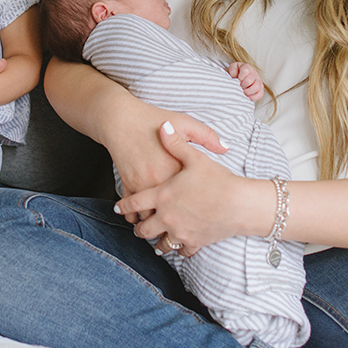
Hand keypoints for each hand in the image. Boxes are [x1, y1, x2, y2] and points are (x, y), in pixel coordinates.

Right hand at [109, 112, 226, 226]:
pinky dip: (134, 217)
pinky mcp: (127, 185)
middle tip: (186, 226)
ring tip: (163, 227)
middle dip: (178, 222)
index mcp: (176, 167)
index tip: (205, 211)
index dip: (200, 205)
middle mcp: (158, 180)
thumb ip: (207, 137)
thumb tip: (226, 148)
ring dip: (155, 222)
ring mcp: (141, 185)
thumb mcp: (185, 123)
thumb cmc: (153, 120)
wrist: (121, 120)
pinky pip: (131, 209)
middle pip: (171, 211)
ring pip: (149, 215)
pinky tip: (142, 217)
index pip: (193, 195)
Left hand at [115, 121, 254, 255]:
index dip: (124, 206)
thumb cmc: (218, 179)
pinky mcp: (195, 242)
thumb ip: (176, 142)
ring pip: (160, 244)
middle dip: (138, 229)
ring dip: (155, 242)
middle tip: (137, 227)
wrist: (240, 204)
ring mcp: (180, 232)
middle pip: (144, 229)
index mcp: (162, 196)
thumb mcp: (195, 157)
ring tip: (154, 241)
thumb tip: (163, 126)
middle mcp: (167, 217)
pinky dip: (178, 250)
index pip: (134, 203)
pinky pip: (181, 251)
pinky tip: (178, 246)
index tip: (118, 209)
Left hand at [227, 62, 263, 101]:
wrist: (237, 77)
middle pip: (250, 80)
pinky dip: (254, 97)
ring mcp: (258, 81)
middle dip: (242, 85)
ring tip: (243, 92)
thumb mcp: (232, 69)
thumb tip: (234, 75)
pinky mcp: (260, 88)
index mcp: (247, 67)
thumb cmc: (234, 73)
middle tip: (239, 87)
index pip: (245, 70)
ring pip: (257, 87)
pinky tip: (247, 97)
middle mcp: (254, 73)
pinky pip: (260, 93)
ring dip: (248, 91)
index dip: (240, 77)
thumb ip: (232, 70)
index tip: (237, 80)